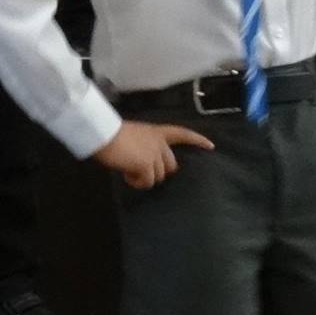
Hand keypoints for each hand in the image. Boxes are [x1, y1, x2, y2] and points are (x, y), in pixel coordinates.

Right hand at [96, 120, 214, 189]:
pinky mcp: (147, 166)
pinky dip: (136, 182)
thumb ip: (145, 147)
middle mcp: (160, 143)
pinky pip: (147, 183)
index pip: (183, 134)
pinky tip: (127, 175)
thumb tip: (143, 163)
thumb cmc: (114, 133)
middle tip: (142, 172)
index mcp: (158, 132)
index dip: (197, 140)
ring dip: (144, 178)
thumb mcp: (136, 136)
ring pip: (158, 177)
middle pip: (171, 165)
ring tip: (129, 170)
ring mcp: (155, 155)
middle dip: (159, 172)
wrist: (104, 134)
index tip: (211, 146)